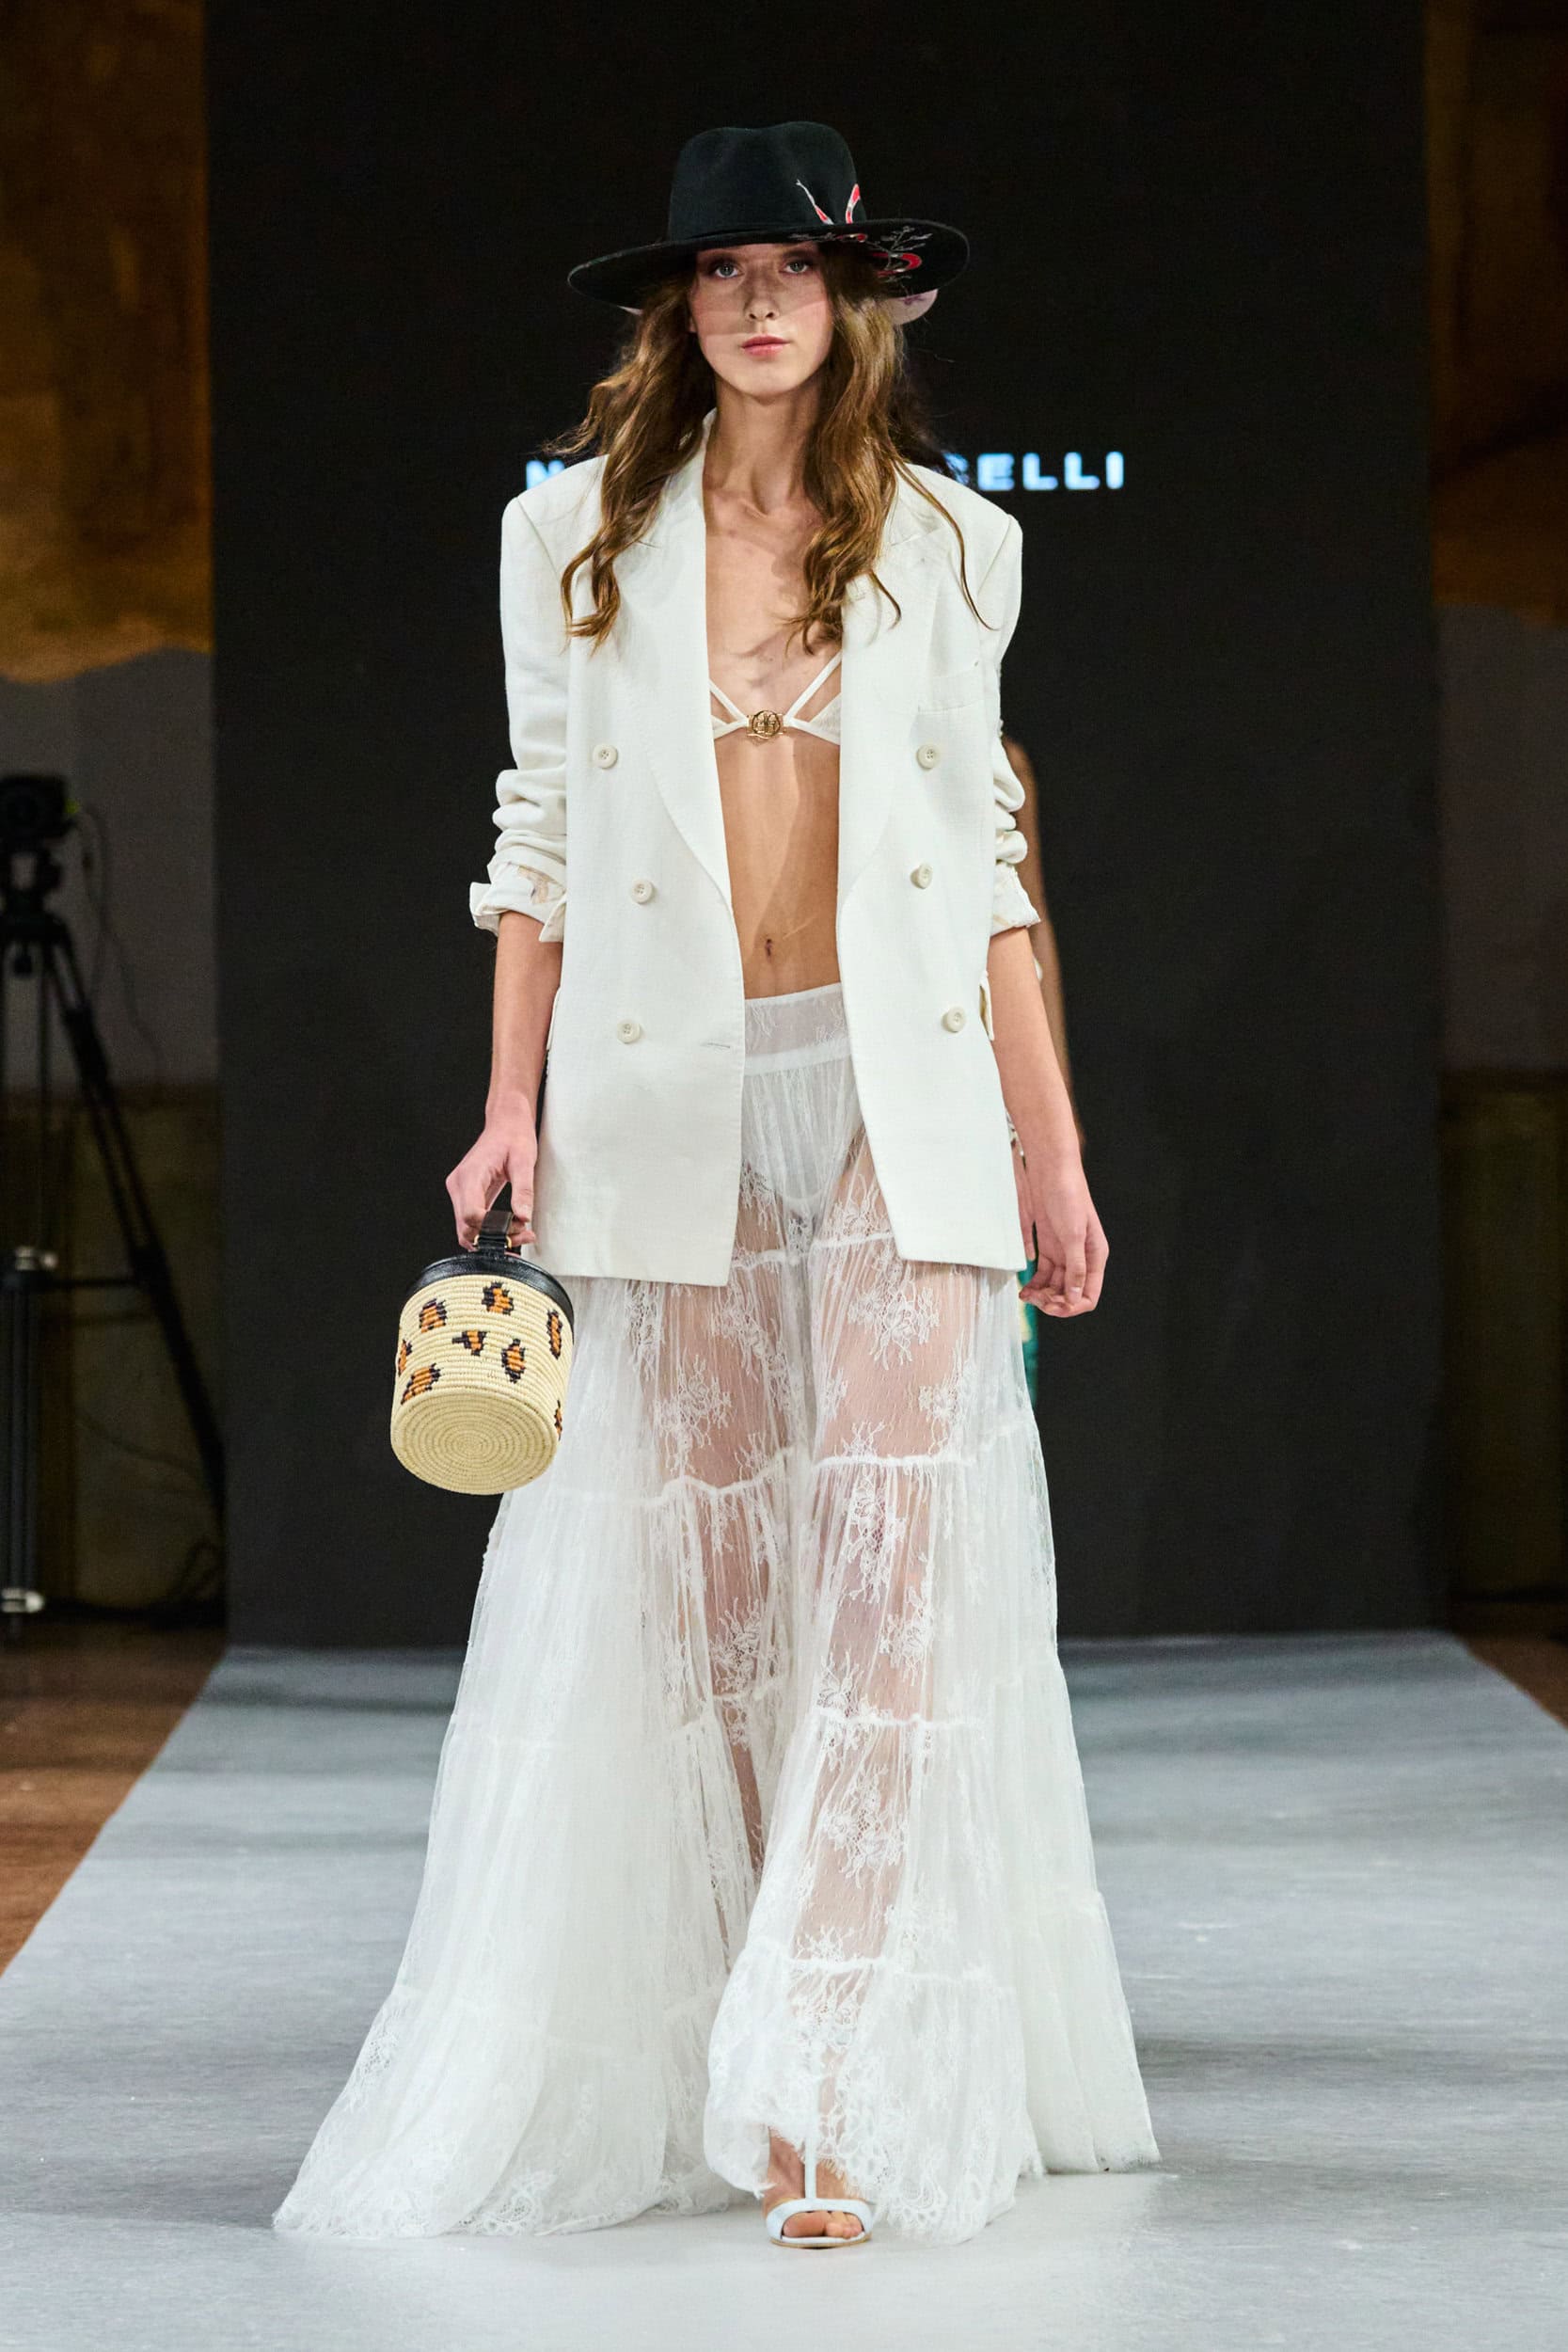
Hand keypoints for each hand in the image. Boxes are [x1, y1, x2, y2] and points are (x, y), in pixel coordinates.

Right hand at [445, 1109, 538, 1250]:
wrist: (506, 1123)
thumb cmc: (513, 1137)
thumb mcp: (524, 1161)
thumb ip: (523, 1190)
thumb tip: (524, 1217)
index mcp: (469, 1175)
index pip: (470, 1215)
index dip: (493, 1229)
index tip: (519, 1227)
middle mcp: (458, 1185)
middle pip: (467, 1227)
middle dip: (494, 1238)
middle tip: (524, 1235)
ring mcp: (459, 1192)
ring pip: (467, 1229)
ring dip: (491, 1239)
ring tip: (520, 1234)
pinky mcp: (466, 1196)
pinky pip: (471, 1222)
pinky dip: (488, 1232)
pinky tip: (509, 1230)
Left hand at [1012, 1140, 1106, 1315]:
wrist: (1051, 1171)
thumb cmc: (1068, 1196)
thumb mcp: (1073, 1234)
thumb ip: (1075, 1267)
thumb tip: (1075, 1297)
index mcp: (1095, 1256)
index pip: (1089, 1295)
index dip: (1072, 1306)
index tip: (1052, 1307)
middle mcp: (1081, 1257)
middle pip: (1070, 1293)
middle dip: (1054, 1301)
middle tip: (1035, 1300)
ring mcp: (1064, 1253)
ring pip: (1055, 1285)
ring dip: (1042, 1295)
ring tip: (1026, 1296)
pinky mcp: (1048, 1246)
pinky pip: (1043, 1274)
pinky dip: (1035, 1284)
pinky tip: (1025, 1288)